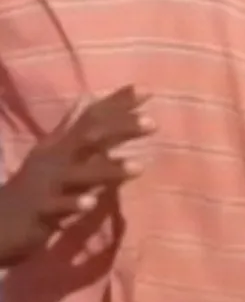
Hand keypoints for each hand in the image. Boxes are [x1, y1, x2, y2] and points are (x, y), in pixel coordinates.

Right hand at [0, 85, 154, 264]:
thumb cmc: (35, 193)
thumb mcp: (57, 162)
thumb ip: (78, 139)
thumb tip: (94, 111)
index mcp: (60, 146)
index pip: (91, 117)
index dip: (117, 103)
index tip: (146, 90)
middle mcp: (54, 159)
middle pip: (90, 137)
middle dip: (121, 128)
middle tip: (153, 123)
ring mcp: (47, 184)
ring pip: (80, 174)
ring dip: (109, 170)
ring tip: (139, 168)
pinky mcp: (40, 211)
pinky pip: (59, 207)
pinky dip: (74, 204)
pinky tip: (91, 205)